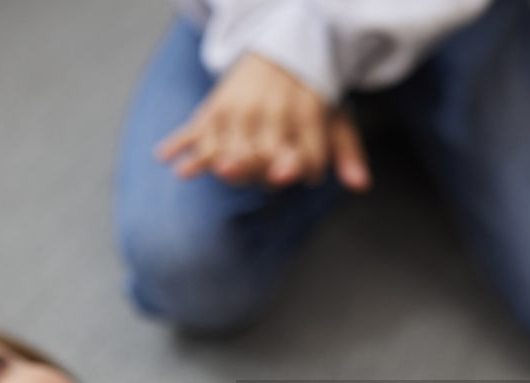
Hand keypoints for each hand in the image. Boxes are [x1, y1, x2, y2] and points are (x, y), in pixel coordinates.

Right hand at [155, 53, 370, 191]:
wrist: (282, 47)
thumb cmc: (312, 94)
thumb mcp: (337, 119)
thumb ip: (348, 154)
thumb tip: (361, 187)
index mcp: (305, 113)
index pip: (306, 162)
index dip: (308, 172)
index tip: (306, 171)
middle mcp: (271, 110)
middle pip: (262, 160)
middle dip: (265, 174)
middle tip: (269, 175)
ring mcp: (241, 107)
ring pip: (227, 148)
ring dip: (222, 165)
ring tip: (216, 172)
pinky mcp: (218, 105)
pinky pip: (197, 129)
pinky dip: (181, 145)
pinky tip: (168, 159)